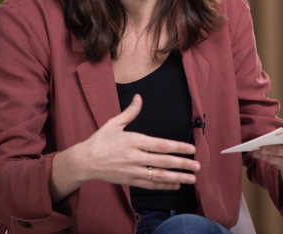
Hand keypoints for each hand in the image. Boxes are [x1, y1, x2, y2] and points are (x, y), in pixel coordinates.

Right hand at [49, 94, 199, 202]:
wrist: (84, 162)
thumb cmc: (99, 140)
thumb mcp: (114, 123)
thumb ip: (130, 112)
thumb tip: (139, 97)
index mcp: (132, 140)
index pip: (160, 145)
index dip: (177, 147)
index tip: (191, 149)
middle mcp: (134, 157)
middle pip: (163, 161)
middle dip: (182, 164)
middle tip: (197, 166)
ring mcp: (131, 171)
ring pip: (158, 176)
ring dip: (177, 178)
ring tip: (192, 179)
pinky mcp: (129, 180)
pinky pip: (149, 185)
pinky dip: (163, 186)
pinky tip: (175, 185)